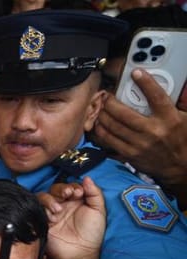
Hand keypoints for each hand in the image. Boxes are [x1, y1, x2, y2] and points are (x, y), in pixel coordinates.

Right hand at [38, 177, 105, 258]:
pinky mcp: (42, 221)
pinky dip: (43, 208)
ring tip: (59, 209)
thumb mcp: (98, 211)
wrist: (81, 253)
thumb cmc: (92, 234)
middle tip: (68, 195)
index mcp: (75, 201)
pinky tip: (52, 215)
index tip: (78, 192)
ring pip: (43, 196)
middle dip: (61, 189)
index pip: (70, 186)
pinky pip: (37, 208)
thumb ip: (95, 193)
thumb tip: (86, 178)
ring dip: (51, 199)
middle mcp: (62, 205)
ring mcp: (51, 213)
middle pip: (55, 189)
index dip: (72, 186)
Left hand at [95, 69, 186, 192]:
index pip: (157, 97)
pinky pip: (108, 141)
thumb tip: (155, 87)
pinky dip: (100, 131)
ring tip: (99, 108)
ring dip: (101, 115)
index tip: (136, 73)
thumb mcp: (182, 118)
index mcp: (170, 119)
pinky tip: (98, 124)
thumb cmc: (181, 138)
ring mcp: (139, 145)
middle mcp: (153, 132)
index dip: (146, 83)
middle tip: (106, 96)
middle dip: (110, 102)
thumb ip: (169, 103)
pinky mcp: (130, 155)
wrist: (181, 166)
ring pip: (112, 127)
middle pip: (123, 113)